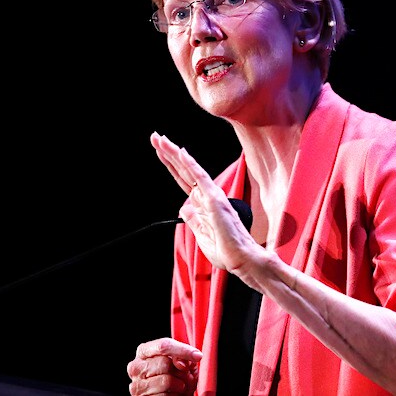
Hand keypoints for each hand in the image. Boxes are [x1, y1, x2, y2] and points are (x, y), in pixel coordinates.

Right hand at [127, 337, 201, 394]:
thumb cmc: (175, 375)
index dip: (182, 350)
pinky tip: (173, 394)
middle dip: (180, 370)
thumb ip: (182, 357)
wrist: (170, 395)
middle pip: (164, 363)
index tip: (198, 356)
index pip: (163, 345)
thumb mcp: (182, 362)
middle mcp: (135, 367)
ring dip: (179, 385)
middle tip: (184, 375)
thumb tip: (181, 362)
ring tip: (179, 386)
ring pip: (166, 381)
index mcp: (144, 351)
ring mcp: (136, 385)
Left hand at [150, 132, 256, 271]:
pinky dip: (190, 164)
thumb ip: (193, 220)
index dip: (171, 165)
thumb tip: (184, 209)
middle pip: (183, 170)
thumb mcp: (201, 235)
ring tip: (160, 140)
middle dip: (169, 153)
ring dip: (174, 153)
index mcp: (203, 204)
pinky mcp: (215, 199)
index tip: (159, 151)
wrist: (240, 259)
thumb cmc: (225, 250)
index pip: (183, 179)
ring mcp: (211, 195)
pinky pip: (200, 178)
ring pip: (189, 169)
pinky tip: (181, 152)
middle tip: (155, 137)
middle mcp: (207, 195)